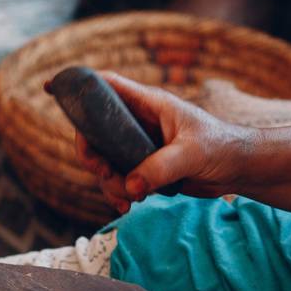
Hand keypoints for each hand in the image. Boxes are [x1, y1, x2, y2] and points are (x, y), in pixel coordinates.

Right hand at [77, 71, 257, 213]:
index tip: (51, 87)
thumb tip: (131, 185)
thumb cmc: (223, 147)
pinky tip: (128, 205)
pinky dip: (119, 193)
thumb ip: (160, 168)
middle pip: (95, 132)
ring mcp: (140, 146)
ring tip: (130, 198)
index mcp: (149, 104)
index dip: (78, 86)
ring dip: (108, 182)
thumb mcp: (192, 153)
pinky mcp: (146, 169)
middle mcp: (139, 123)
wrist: (240, 169)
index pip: (107, 86)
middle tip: (104, 173)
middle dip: (92, 155)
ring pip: (105, 161)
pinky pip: (120, 180)